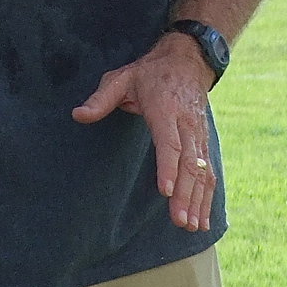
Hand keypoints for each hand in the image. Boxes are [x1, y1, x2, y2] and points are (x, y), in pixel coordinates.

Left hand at [72, 32, 216, 231]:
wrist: (187, 59)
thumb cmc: (150, 73)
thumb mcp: (123, 78)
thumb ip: (101, 98)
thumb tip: (78, 115)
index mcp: (166, 109)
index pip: (170, 142)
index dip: (169, 168)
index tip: (165, 192)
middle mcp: (187, 124)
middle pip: (190, 162)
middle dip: (186, 193)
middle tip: (180, 221)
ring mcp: (199, 133)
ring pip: (203, 169)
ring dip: (199, 200)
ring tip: (192, 226)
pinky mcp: (203, 141)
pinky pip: (209, 171)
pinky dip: (208, 196)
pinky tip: (204, 220)